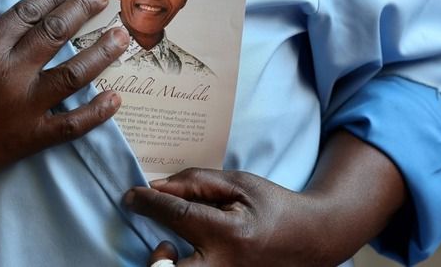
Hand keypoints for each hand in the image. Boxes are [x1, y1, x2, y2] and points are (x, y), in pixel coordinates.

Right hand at [0, 0, 128, 195]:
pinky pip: (71, 125)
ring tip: (123, 37)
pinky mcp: (31, 137)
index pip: (27, 14)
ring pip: (73, 75)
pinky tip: (115, 98)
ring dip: (100, 54)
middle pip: (55, 35)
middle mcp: (10, 74)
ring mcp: (24, 107)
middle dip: (82, 11)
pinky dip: (96, 113)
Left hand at [124, 168, 327, 266]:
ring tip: (171, 247)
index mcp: (228, 234)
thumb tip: (156, 187)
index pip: (176, 215)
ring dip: (166, 266)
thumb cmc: (271, 206)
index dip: (148, 202)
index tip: (131, 195)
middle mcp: (223, 266)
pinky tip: (185, 254)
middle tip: (159, 241)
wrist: (309, 239)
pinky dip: (182, 265)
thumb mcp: (238, 184)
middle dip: (155, 259)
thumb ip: (196, 183)